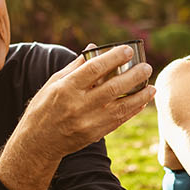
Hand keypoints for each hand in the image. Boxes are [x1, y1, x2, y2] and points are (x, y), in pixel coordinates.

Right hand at [15, 44, 154, 160]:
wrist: (38, 142)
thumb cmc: (45, 107)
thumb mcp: (54, 83)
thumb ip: (76, 66)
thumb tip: (94, 48)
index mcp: (66, 88)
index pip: (94, 68)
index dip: (113, 57)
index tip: (128, 50)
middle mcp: (77, 105)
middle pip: (112, 87)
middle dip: (133, 76)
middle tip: (146, 67)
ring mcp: (87, 122)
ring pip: (120, 106)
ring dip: (139, 96)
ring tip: (151, 87)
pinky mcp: (94, 134)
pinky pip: (118, 120)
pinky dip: (132, 111)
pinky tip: (142, 102)